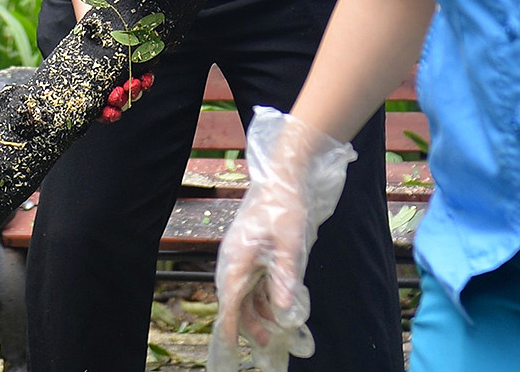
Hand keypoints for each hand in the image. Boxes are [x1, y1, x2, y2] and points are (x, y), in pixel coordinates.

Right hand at [209, 108, 356, 371]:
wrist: (286, 175)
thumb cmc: (285, 207)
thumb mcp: (290, 245)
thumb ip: (285, 279)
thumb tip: (283, 311)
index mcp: (237, 258)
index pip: (229, 300)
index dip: (231, 324)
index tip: (232, 346)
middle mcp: (235, 257)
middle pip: (236, 298)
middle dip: (248, 322)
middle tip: (268, 343)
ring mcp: (244, 252)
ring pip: (246, 289)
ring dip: (258, 309)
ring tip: (276, 328)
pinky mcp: (254, 247)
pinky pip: (255, 277)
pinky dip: (265, 294)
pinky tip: (280, 303)